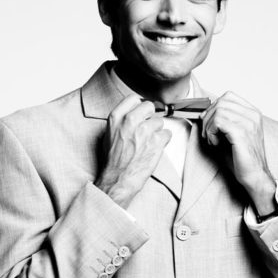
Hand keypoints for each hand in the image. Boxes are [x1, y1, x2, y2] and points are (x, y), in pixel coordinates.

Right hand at [95, 94, 171, 208]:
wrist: (118, 179)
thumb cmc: (113, 159)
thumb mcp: (109, 133)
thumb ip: (121, 119)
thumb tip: (135, 111)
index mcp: (116, 117)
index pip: (134, 99)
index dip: (139, 106)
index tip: (141, 113)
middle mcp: (130, 121)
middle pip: (149, 106)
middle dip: (150, 116)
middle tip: (146, 128)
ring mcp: (144, 130)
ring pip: (160, 122)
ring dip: (157, 131)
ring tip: (147, 143)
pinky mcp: (156, 141)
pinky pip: (167, 134)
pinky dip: (163, 141)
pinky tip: (154, 148)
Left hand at [200, 91, 275, 214]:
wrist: (254, 177)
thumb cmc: (242, 158)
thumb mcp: (230, 135)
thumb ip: (221, 121)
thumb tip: (202, 112)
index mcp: (252, 113)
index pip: (228, 96)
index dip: (213, 107)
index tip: (208, 122)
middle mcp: (253, 115)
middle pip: (221, 102)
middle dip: (208, 117)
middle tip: (208, 134)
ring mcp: (249, 123)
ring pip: (218, 111)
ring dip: (208, 126)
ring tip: (212, 141)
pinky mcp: (242, 133)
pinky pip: (218, 121)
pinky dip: (211, 132)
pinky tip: (215, 144)